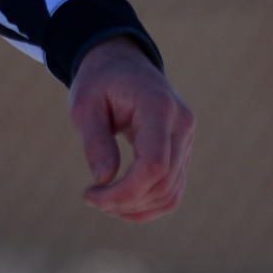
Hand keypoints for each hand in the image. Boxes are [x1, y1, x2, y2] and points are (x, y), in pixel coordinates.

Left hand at [69, 36, 194, 220]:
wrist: (122, 64)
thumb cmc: (99, 82)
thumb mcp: (84, 105)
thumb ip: (95, 140)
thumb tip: (104, 179)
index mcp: (159, 107)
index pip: (154, 165)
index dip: (125, 192)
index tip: (91, 195)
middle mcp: (182, 124)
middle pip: (164, 183)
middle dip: (125, 202)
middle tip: (91, 198)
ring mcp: (187, 138)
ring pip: (171, 193)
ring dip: (136, 207)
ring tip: (102, 201)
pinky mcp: (184, 150)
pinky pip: (172, 189)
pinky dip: (147, 203)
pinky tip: (120, 202)